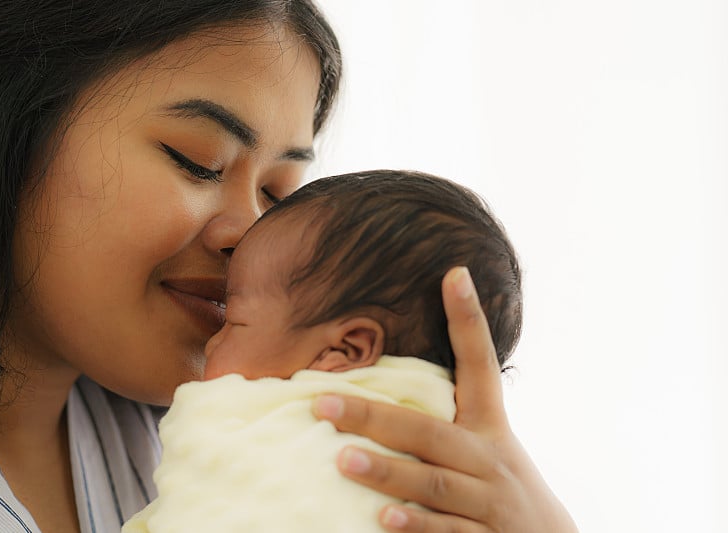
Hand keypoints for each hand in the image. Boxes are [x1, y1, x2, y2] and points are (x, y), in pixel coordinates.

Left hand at [312, 267, 577, 531]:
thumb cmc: (498, 484)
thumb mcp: (485, 444)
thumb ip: (443, 420)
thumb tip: (380, 394)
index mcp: (489, 425)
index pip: (481, 365)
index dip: (469, 320)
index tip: (453, 274)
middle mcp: (490, 458)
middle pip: (431, 432)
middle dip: (376, 418)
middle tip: (323, 405)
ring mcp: (490, 502)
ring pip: (436, 484)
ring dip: (389, 472)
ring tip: (343, 461)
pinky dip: (417, 526)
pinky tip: (383, 518)